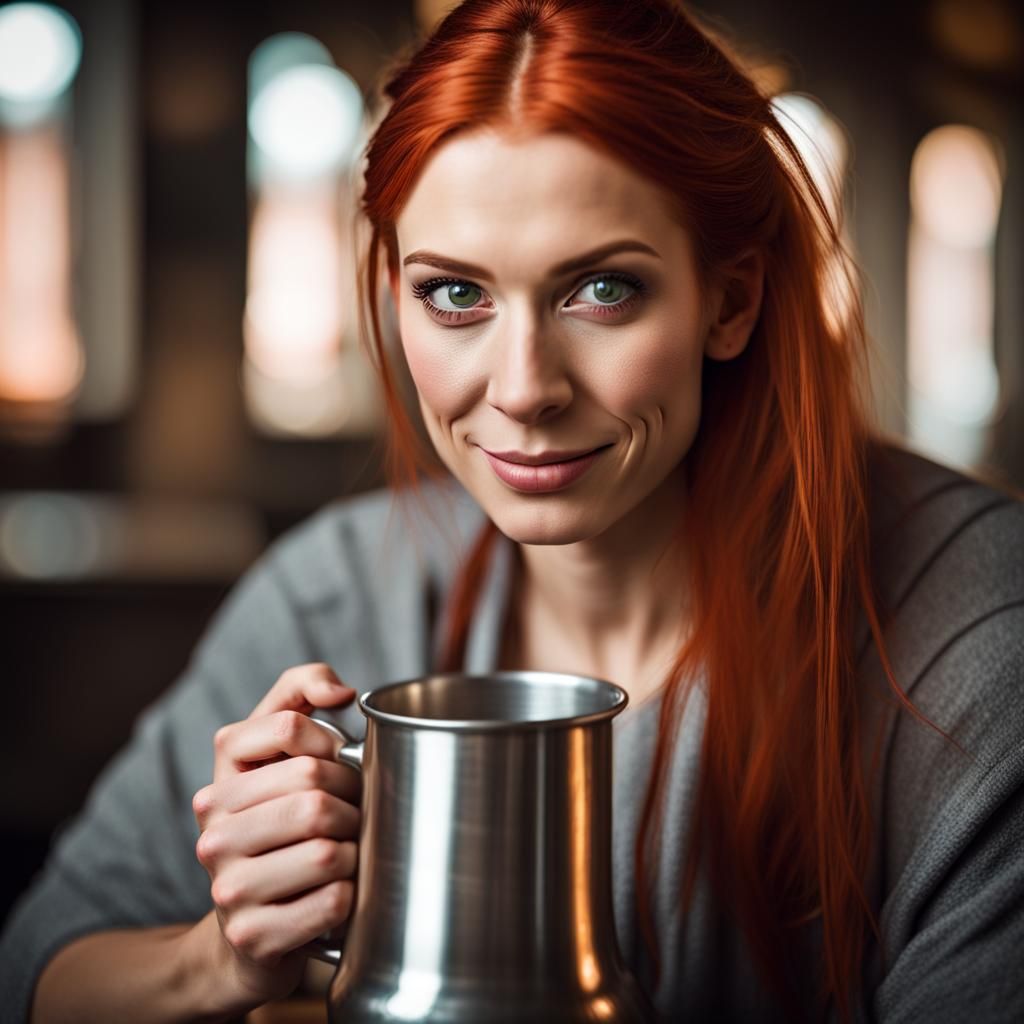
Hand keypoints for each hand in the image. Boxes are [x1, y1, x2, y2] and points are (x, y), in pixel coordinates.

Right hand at [190, 663, 360, 1009]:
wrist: (252, 930)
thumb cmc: (282, 823)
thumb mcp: (282, 748)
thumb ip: (303, 691)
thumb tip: (340, 691)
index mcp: (221, 779)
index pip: (288, 728)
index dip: (333, 744)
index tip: (343, 764)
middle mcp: (214, 831)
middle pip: (313, 794)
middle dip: (354, 803)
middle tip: (358, 815)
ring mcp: (228, 886)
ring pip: (326, 851)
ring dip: (356, 852)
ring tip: (350, 853)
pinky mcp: (252, 935)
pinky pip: (332, 901)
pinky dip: (352, 895)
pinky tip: (341, 893)